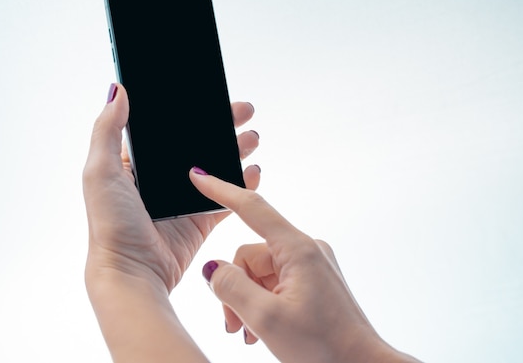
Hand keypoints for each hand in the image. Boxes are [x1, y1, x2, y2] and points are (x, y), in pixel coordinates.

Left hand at [83, 83, 260, 292]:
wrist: (133, 272)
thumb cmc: (110, 224)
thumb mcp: (100, 171)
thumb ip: (107, 129)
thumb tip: (118, 90)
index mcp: (138, 163)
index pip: (169, 129)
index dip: (191, 112)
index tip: (212, 96)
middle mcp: (162, 179)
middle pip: (198, 144)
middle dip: (222, 126)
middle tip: (243, 112)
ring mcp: (184, 199)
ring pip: (216, 168)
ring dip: (235, 151)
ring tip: (252, 138)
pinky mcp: (200, 220)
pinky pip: (227, 198)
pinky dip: (243, 185)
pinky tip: (254, 172)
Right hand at [190, 172, 420, 362]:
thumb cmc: (323, 346)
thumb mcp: (265, 318)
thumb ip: (231, 286)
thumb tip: (212, 268)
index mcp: (298, 249)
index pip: (252, 208)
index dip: (221, 191)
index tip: (198, 176)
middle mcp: (306, 250)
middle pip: (250, 255)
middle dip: (235, 289)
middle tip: (233, 325)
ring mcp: (310, 266)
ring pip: (259, 273)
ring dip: (248, 302)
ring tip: (249, 333)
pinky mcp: (312, 281)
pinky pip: (275, 282)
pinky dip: (262, 303)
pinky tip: (261, 330)